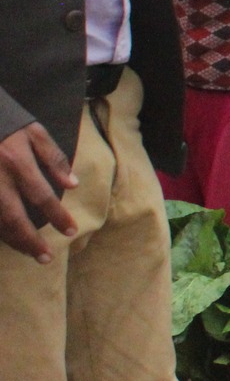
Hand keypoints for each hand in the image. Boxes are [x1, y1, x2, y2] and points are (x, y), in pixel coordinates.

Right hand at [0, 123, 78, 262]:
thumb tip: (72, 185)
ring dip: (11, 239)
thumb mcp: (33, 132)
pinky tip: (5, 237)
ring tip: (28, 252)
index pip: (41, 195)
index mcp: (17, 161)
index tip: (70, 231)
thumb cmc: (6, 122)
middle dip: (30, 240)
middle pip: (13, 216)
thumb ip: (53, 158)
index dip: (56, 215)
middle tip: (45, 257)